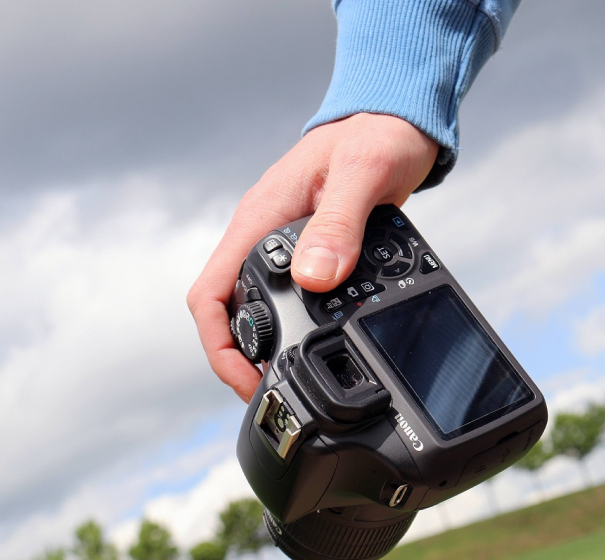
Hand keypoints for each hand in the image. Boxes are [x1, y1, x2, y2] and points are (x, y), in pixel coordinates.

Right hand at [187, 113, 438, 401]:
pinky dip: (296, 325)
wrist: (394, 122)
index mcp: (260, 218)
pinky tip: (319, 341)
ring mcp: (285, 244)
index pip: (210, 291)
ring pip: (257, 306)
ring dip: (267, 345)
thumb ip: (339, 224)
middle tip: (274, 392)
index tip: (247, 378)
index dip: (219, 344)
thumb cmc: (377, 136)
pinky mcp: (310, 250)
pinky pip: (289, 296)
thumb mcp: (363, 174)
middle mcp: (264, 235)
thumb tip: (315, 280)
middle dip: (241, 358)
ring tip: (294, 378)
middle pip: (228, 309)